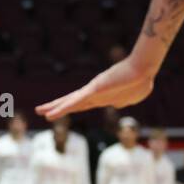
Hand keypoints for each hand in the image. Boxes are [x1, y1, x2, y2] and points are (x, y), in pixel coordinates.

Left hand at [36, 53, 156, 120]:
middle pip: (71, 103)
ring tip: (38, 111)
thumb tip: (115, 105)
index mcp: (102, 97)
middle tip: (40, 110)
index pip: (81, 104)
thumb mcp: (133, 97)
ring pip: (70, 103)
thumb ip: (123, 101)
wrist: (144, 69)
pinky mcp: (94, 90)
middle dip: (56, 107)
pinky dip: (62, 109)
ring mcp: (93, 92)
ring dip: (54, 108)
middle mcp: (94, 95)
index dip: (70, 108)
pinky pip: (75, 102)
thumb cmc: (141, 80)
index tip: (58, 111)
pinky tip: (50, 114)